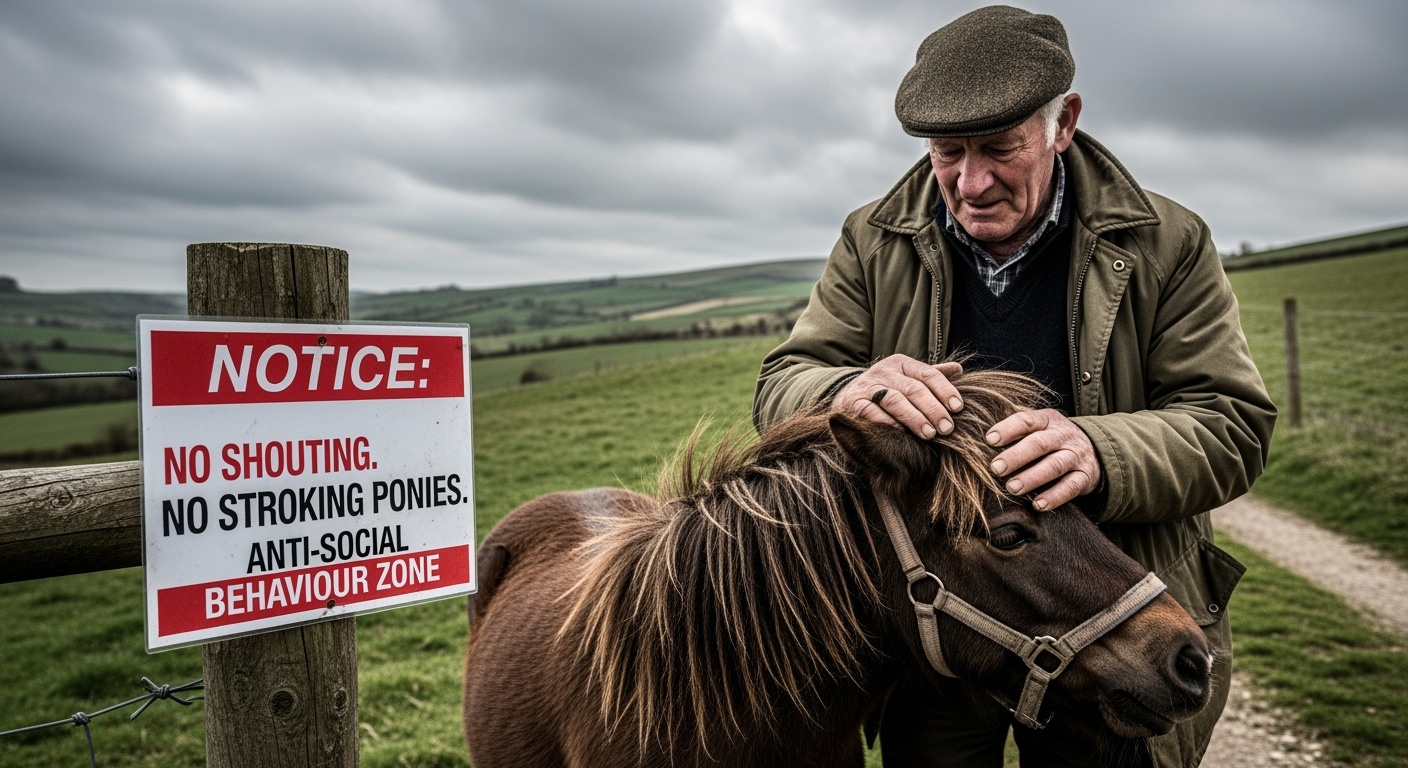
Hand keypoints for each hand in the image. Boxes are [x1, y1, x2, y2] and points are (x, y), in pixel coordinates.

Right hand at [831, 355, 963, 439]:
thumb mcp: (907, 378)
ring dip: (914, 418)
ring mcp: (868, 387)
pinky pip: (872, 413)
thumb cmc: (887, 391)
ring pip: (895, 400)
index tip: (958, 408)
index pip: (928, 374)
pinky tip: (901, 435)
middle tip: (947, 428)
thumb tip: (959, 369)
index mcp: (902, 363)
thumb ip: (931, 376)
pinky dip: (887, 423)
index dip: (945, 390)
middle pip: (914, 388)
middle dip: (933, 409)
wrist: (846, 397)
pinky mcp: (853, 403)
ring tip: (929, 434)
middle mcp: (885, 372)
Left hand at [986, 409, 1101, 510]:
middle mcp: (1063, 435)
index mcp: (1047, 419)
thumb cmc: (1051, 440)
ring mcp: (1076, 455)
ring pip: (1055, 466)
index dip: (1008, 429)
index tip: (989, 439)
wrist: (1092, 450)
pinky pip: (1070, 487)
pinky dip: (1054, 497)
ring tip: (1012, 488)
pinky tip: (1038, 505)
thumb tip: (981, 439)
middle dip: (1016, 456)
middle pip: (1040, 444)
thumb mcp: (1038, 427)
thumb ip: (1015, 431)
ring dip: (1032, 478)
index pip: (1027, 420)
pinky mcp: (1085, 476)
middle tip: (996, 469)